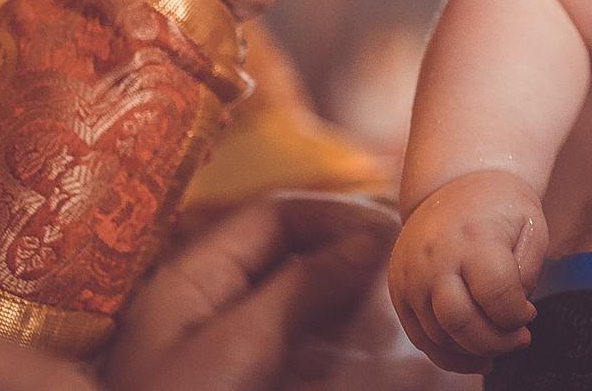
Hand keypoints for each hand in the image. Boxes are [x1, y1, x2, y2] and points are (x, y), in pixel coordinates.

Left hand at [102, 192, 397, 390]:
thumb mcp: (240, 346)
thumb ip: (301, 288)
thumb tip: (366, 239)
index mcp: (190, 280)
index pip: (274, 216)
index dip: (335, 217)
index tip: (390, 238)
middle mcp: (205, 308)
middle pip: (288, 259)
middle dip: (348, 262)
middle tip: (400, 278)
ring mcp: (220, 354)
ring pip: (297, 309)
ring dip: (348, 308)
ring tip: (393, 320)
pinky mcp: (238, 385)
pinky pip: (294, 354)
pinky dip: (334, 350)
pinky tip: (369, 362)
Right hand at [389, 170, 545, 373]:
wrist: (454, 184)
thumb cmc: (500, 207)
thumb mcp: (531, 226)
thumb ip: (528, 272)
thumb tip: (514, 314)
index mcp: (473, 239)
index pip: (496, 294)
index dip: (518, 315)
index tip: (529, 313)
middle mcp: (435, 260)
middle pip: (461, 323)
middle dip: (496, 342)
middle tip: (519, 339)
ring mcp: (411, 278)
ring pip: (439, 337)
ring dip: (475, 352)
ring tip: (500, 345)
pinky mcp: (399, 292)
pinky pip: (420, 339)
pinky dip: (449, 356)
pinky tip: (475, 358)